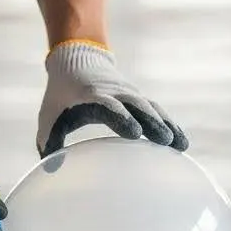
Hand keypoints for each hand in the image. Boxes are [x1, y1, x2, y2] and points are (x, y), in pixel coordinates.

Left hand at [37, 39, 187, 156]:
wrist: (77, 59)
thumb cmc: (61, 95)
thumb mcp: (49, 116)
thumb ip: (50, 142)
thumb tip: (52, 170)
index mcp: (92, 97)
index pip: (109, 106)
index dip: (121, 117)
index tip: (134, 133)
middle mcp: (115, 93)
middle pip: (137, 106)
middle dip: (152, 122)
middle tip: (167, 141)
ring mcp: (130, 94)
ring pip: (152, 108)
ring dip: (167, 125)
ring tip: (181, 146)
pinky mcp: (139, 98)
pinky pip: (157, 110)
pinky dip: (169, 123)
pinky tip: (181, 142)